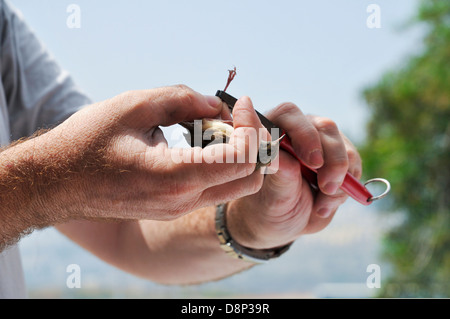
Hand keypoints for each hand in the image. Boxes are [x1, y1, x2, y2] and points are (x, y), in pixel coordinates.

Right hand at [13, 85, 266, 221]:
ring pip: (235, 185)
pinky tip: (198, 141)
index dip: (251, 126)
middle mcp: (182, 201)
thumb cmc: (88, 142)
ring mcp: (178, 209)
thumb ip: (183, 100)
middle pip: (250, 179)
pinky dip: (220, 163)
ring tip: (211, 125)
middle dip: (253, 143)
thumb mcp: (133, 106)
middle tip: (236, 116)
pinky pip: (213, 188)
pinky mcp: (173, 209)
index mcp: (174, 177)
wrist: (57, 183)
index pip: (243, 159)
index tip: (240, 102)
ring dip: (237, 153)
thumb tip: (218, 105)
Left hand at [226, 101, 361, 248]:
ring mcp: (321, 142)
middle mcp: (298, 130)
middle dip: (332, 159)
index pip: (289, 114)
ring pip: (344, 146)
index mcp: (271, 131)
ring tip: (322, 203)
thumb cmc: (269, 205)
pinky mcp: (339, 157)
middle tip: (327, 187)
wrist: (283, 222)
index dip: (305, 134)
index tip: (313, 163)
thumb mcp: (273, 197)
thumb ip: (280, 176)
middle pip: (325, 127)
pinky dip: (347, 187)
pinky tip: (326, 203)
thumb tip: (281, 157)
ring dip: (340, 177)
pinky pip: (354, 164)